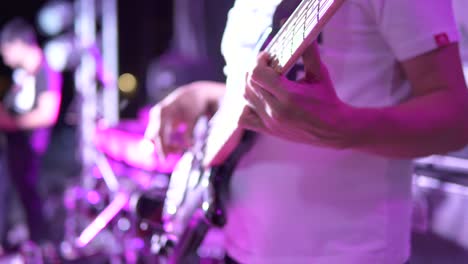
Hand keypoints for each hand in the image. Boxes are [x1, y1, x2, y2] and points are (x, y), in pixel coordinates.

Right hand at [144, 83, 214, 158]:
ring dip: (165, 147)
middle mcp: (156, 115)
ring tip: (180, 149)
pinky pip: (160, 137)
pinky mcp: (161, 124)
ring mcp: (157, 119)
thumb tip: (189, 146)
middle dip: (162, 148)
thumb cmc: (193, 103)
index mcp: (162, 112)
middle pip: (152, 137)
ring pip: (155, 139)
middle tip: (176, 154)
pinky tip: (178, 146)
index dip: (161, 147)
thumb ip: (189, 131)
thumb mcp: (193, 117)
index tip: (165, 159)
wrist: (193, 95)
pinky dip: (167, 144)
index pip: (158, 133)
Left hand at [239, 42, 356, 148]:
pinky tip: (257, 99)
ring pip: (245, 98)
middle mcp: (276, 111)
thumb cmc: (327, 99)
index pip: (257, 74)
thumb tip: (300, 31)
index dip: (259, 61)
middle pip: (249, 83)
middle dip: (254, 69)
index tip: (268, 56)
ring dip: (249, 84)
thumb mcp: (319, 74)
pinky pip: (243, 118)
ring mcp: (270, 123)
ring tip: (262, 79)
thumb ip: (307, 51)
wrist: (333, 130)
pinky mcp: (267, 130)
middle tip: (265, 64)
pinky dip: (245, 106)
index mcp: (289, 96)